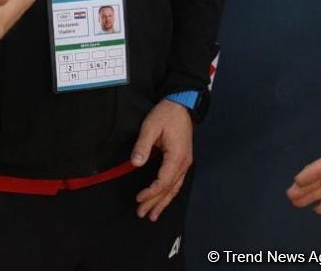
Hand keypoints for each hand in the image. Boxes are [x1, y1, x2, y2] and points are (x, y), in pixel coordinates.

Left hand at [131, 100, 192, 220]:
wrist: (181, 105)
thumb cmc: (166, 115)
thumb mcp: (151, 127)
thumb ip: (143, 145)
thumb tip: (135, 163)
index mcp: (177, 157)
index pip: (164, 181)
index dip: (151, 192)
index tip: (139, 199)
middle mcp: (184, 164)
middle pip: (170, 189)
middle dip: (156, 203)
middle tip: (142, 214)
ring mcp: (185, 164)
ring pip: (174, 189)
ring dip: (163, 202)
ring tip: (152, 215)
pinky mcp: (182, 161)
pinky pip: (176, 182)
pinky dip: (168, 193)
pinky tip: (163, 200)